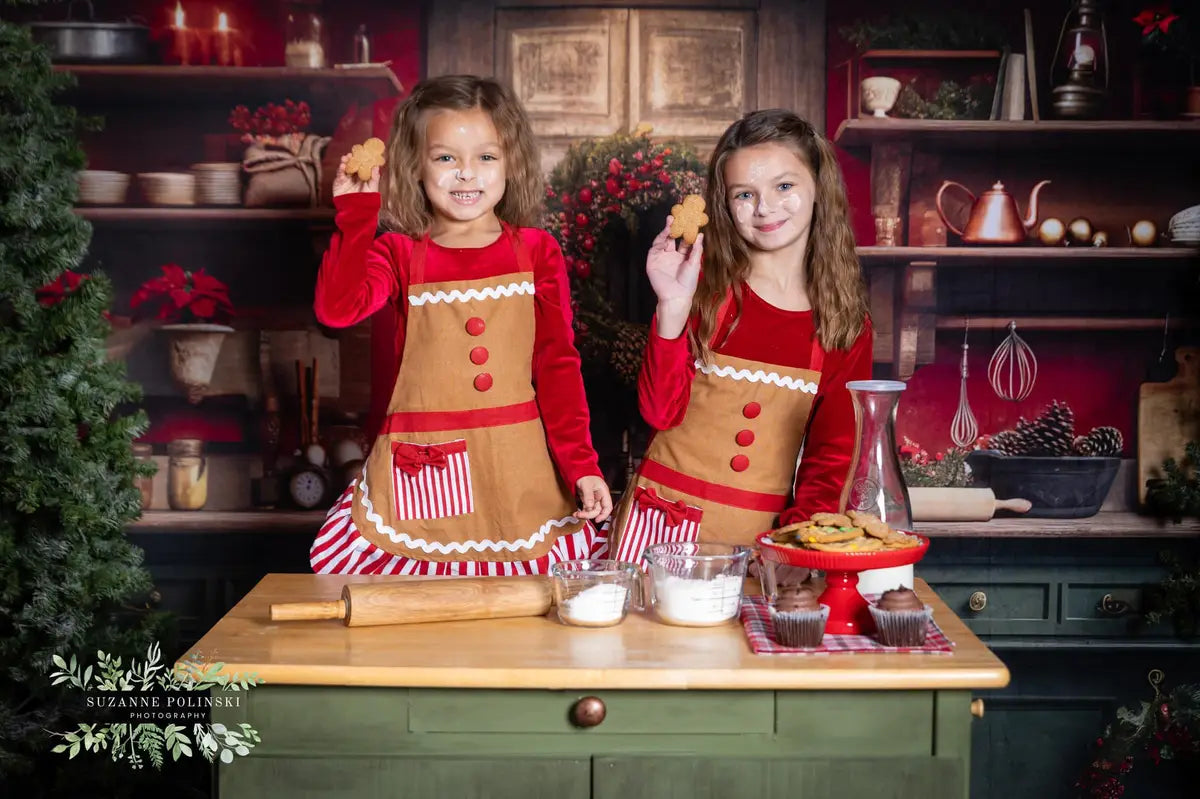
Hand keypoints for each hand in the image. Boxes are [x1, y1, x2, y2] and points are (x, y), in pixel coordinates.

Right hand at [332, 153, 380, 196]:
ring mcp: (345, 180)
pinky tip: (342, 166)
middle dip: (350, 158)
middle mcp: (353, 177)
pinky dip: (340, 170)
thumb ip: (375, 178)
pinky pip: (339, 175)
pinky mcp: (338, 184)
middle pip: (351, 165)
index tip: (361, 152)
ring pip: (344, 168)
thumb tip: (377, 166)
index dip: (360, 158)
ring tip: (345, 158)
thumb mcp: (373, 188)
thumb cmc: (366, 200)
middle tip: (351, 154)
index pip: (360, 165)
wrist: (356, 210)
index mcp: (362, 176)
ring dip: (344, 162)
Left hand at [574, 476, 612, 523]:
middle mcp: (600, 497)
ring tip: (576, 514)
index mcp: (603, 493)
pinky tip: (577, 513)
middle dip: (589, 515)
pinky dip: (582, 512)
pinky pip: (587, 509)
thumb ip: (588, 496)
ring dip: (584, 515)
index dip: (604, 515)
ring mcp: (594, 499)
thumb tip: (590, 506)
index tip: (597, 520)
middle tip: (580, 515)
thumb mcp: (587, 485)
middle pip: (598, 511)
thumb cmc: (586, 474)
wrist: (580, 471)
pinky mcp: (588, 500)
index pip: (608, 507)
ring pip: (592, 511)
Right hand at [646, 216, 702, 337]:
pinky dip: (660, 238)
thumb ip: (696, 249)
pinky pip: (655, 247)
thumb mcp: (695, 264)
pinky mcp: (653, 261)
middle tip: (679, 215)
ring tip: (671, 220)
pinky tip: (666, 232)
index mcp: (683, 256)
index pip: (685, 240)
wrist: (676, 296)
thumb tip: (701, 234)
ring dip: (667, 230)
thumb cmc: (688, 283)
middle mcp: (672, 255)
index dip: (687, 231)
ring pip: (663, 240)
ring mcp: (662, 257)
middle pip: (673, 237)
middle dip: (675, 227)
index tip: (691, 220)